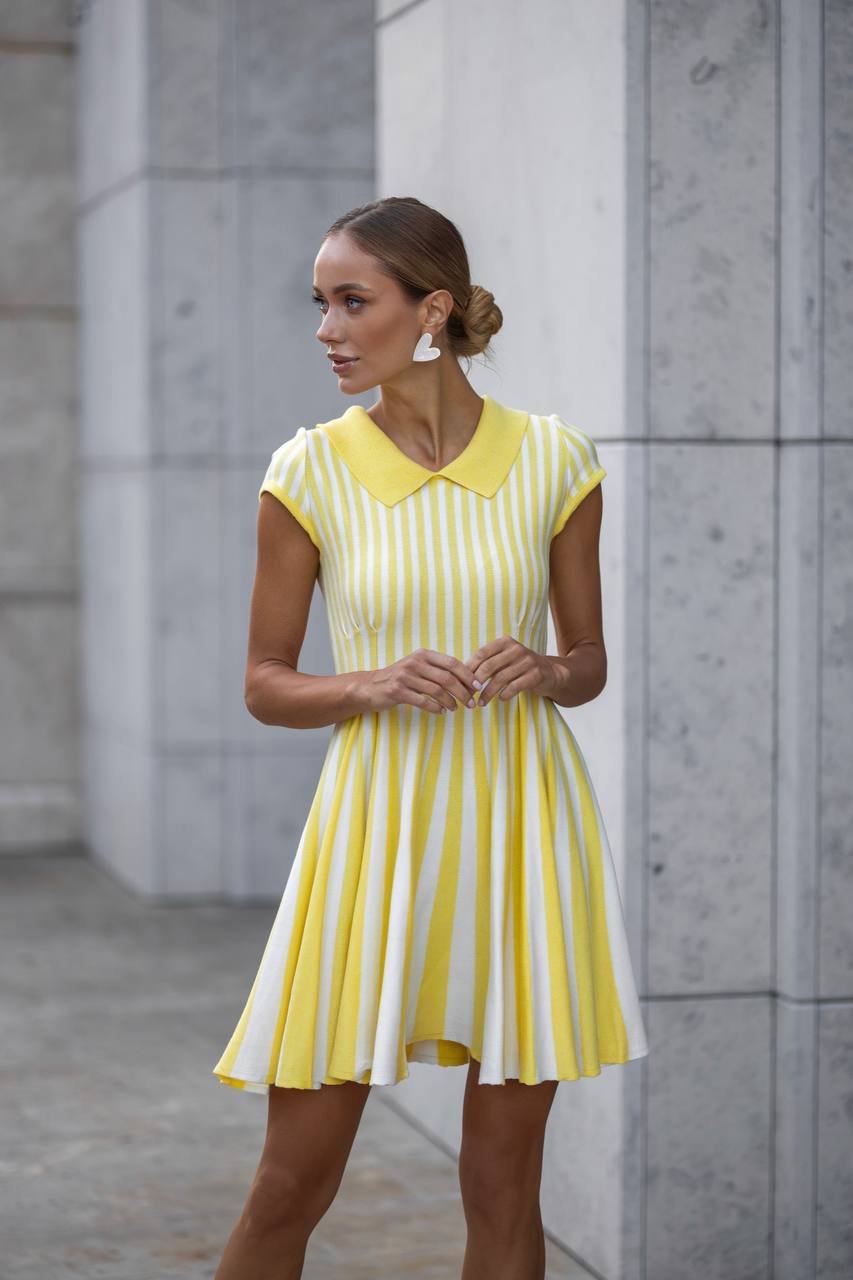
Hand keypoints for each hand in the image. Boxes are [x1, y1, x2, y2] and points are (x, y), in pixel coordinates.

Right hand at [365, 647, 480, 715]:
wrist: (370, 686)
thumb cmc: (400, 678)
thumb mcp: (418, 667)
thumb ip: (437, 669)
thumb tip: (466, 679)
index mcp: (423, 654)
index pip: (452, 662)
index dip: (467, 675)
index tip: (477, 687)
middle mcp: (414, 662)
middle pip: (447, 678)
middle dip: (462, 692)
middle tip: (470, 703)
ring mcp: (405, 676)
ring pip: (437, 691)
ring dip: (450, 702)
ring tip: (455, 708)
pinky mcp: (398, 691)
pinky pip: (423, 701)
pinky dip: (435, 708)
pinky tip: (441, 712)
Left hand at [466, 636, 556, 707]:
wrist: (550, 672)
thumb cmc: (519, 667)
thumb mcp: (504, 659)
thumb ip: (488, 663)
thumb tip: (462, 675)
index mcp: (505, 642)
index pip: (482, 653)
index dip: (470, 668)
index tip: (462, 682)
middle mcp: (516, 649)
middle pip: (489, 666)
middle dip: (476, 683)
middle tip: (469, 695)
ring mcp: (527, 661)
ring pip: (501, 678)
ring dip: (488, 693)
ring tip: (481, 702)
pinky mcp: (535, 674)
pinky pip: (515, 686)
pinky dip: (505, 694)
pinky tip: (500, 699)